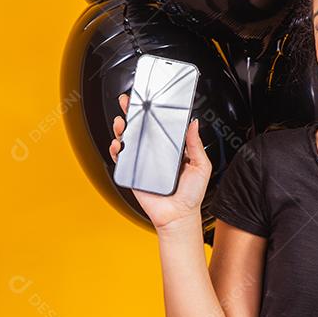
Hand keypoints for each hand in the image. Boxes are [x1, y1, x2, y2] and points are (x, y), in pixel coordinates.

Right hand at [109, 92, 210, 231]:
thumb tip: (194, 123)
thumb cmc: (191, 195)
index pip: (160, 126)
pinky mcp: (133, 173)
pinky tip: (118, 144)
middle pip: (140, 129)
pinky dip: (116, 149)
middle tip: (128, 102)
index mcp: (171, 149)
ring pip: (128, 140)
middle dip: (131, 113)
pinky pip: (121, 159)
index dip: (153, 112)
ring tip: (122, 122)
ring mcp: (142, 163)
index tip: (149, 100)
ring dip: (122, 128)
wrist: (179, 216)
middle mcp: (155, 153)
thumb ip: (195, 144)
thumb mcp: (201, 165)